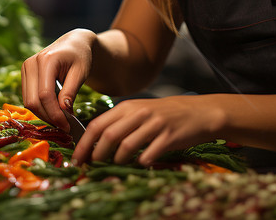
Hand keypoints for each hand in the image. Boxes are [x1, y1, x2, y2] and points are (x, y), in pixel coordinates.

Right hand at [21, 28, 96, 131]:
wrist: (73, 44)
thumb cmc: (80, 56)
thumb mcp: (81, 72)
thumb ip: (71, 91)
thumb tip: (64, 111)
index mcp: (46, 60)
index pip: (45, 95)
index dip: (54, 113)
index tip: (67, 126)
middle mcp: (31, 63)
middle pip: (33, 101)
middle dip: (48, 117)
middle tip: (65, 127)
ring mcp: (25, 69)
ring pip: (28, 102)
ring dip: (44, 115)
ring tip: (61, 121)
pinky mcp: (25, 75)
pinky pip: (29, 98)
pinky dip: (41, 108)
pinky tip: (54, 112)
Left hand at [71, 95, 224, 166]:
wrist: (199, 112)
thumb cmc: (165, 114)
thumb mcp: (140, 112)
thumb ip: (119, 123)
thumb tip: (95, 144)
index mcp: (127, 107)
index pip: (97, 125)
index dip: (84, 144)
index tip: (77, 159)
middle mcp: (139, 113)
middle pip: (108, 135)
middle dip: (96, 155)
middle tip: (92, 167)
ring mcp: (154, 124)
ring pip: (126, 146)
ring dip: (117, 161)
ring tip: (116, 166)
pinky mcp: (169, 136)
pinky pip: (149, 154)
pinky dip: (141, 163)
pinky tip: (141, 164)